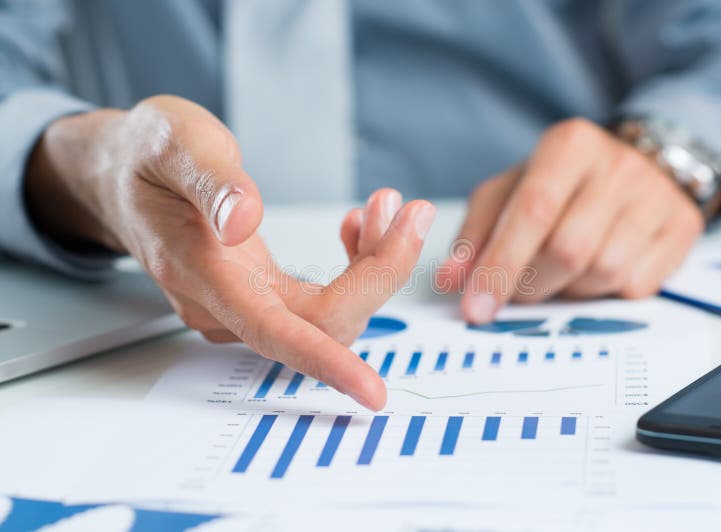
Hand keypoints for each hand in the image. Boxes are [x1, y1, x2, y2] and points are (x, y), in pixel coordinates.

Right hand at [26, 95, 434, 409]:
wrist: (121, 175)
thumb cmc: (145, 159)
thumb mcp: (175, 142)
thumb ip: (213, 183)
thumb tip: (245, 222)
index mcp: (201, 271)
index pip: (274, 333)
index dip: (326, 364)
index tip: (372, 392)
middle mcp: (225, 302)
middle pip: (323, 320)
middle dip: (381, 272)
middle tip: (410, 211)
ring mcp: (243, 303)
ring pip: (330, 311)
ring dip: (374, 265)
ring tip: (386, 206)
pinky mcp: (258, 295)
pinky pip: (322, 300)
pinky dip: (355, 265)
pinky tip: (357, 227)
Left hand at [436, 118, 703, 322]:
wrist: (639, 167)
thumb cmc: (560, 185)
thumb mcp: (509, 193)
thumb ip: (476, 233)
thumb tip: (451, 280)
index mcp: (568, 144)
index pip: (532, 212)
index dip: (500, 266)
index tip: (475, 308)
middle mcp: (617, 165)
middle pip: (568, 249)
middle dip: (532, 285)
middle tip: (518, 291)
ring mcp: (657, 195)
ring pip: (604, 271)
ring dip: (571, 289)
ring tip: (560, 273)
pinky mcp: (683, 227)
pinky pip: (638, 284)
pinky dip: (607, 291)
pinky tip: (597, 268)